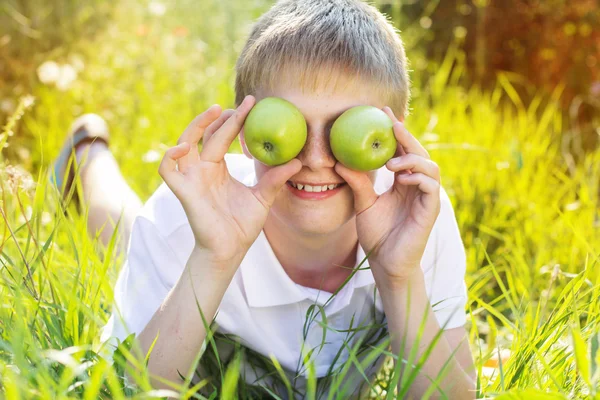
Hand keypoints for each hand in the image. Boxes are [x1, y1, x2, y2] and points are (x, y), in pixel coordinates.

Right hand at [159, 95, 301, 265]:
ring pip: (183, 143)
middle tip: (241, 105)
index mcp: (217, 168)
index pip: (222, 136)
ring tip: (217, 111)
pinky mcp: (183, 191)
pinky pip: (167, 170)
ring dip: (196, 125)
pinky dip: (169, 156)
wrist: (230, 250)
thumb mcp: (263, 197)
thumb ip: (276, 179)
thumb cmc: (242, 225)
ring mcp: (191, 179)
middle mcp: (202, 169)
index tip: (252, 104)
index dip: (234, 120)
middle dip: (219, 117)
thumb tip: (298, 161)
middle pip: (204, 134)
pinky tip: (185, 147)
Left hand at [334, 107, 440, 282]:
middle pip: (418, 153)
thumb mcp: (363, 203)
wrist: (386, 263)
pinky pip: (430, 186)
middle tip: (389, 121)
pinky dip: (418, 177)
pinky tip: (401, 177)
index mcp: (403, 182)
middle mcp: (417, 186)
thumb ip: (357, 182)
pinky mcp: (431, 210)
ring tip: (391, 162)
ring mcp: (426, 197)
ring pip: (430, 166)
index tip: (380, 113)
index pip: (402, 151)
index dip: (395, 132)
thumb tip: (339, 160)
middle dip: (405, 135)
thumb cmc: (377, 234)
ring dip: (412, 159)